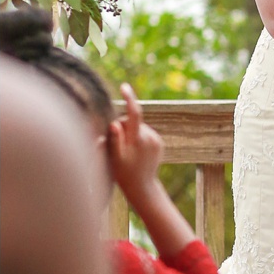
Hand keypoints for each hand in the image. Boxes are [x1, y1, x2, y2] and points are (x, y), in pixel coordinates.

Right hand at [107, 84, 164, 205]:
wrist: (142, 187)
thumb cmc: (124, 173)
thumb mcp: (115, 158)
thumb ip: (114, 140)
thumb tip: (114, 123)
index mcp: (138, 140)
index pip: (134, 114)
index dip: (130, 99)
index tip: (125, 87)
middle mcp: (150, 137)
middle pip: (131, 121)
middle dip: (122, 127)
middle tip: (117, 147)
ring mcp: (156, 140)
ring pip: (138, 127)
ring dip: (130, 134)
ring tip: (128, 153)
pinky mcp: (159, 143)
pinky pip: (144, 133)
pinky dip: (137, 138)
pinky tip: (136, 153)